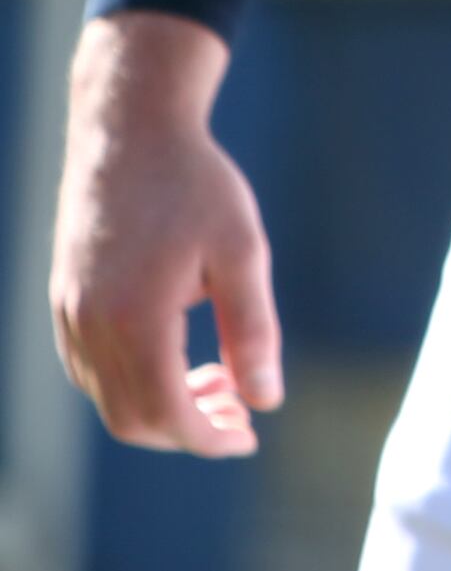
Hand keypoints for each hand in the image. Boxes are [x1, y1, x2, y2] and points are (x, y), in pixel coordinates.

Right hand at [50, 14, 281, 454]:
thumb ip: (253, 330)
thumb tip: (267, 398)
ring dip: (162, 407)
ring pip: (108, 399)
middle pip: (131, 420)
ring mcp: (69, 317)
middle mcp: (90, 327)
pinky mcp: (63, 304)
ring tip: (219, 380)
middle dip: (189, 429)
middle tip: (240, 408)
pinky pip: (92, 370)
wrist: (128, 132)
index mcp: (135, 318)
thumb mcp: (242, 251)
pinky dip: (134, 382)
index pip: (165, 414)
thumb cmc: (194, 184)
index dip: (208, 438)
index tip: (248, 436)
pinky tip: (179, 357)